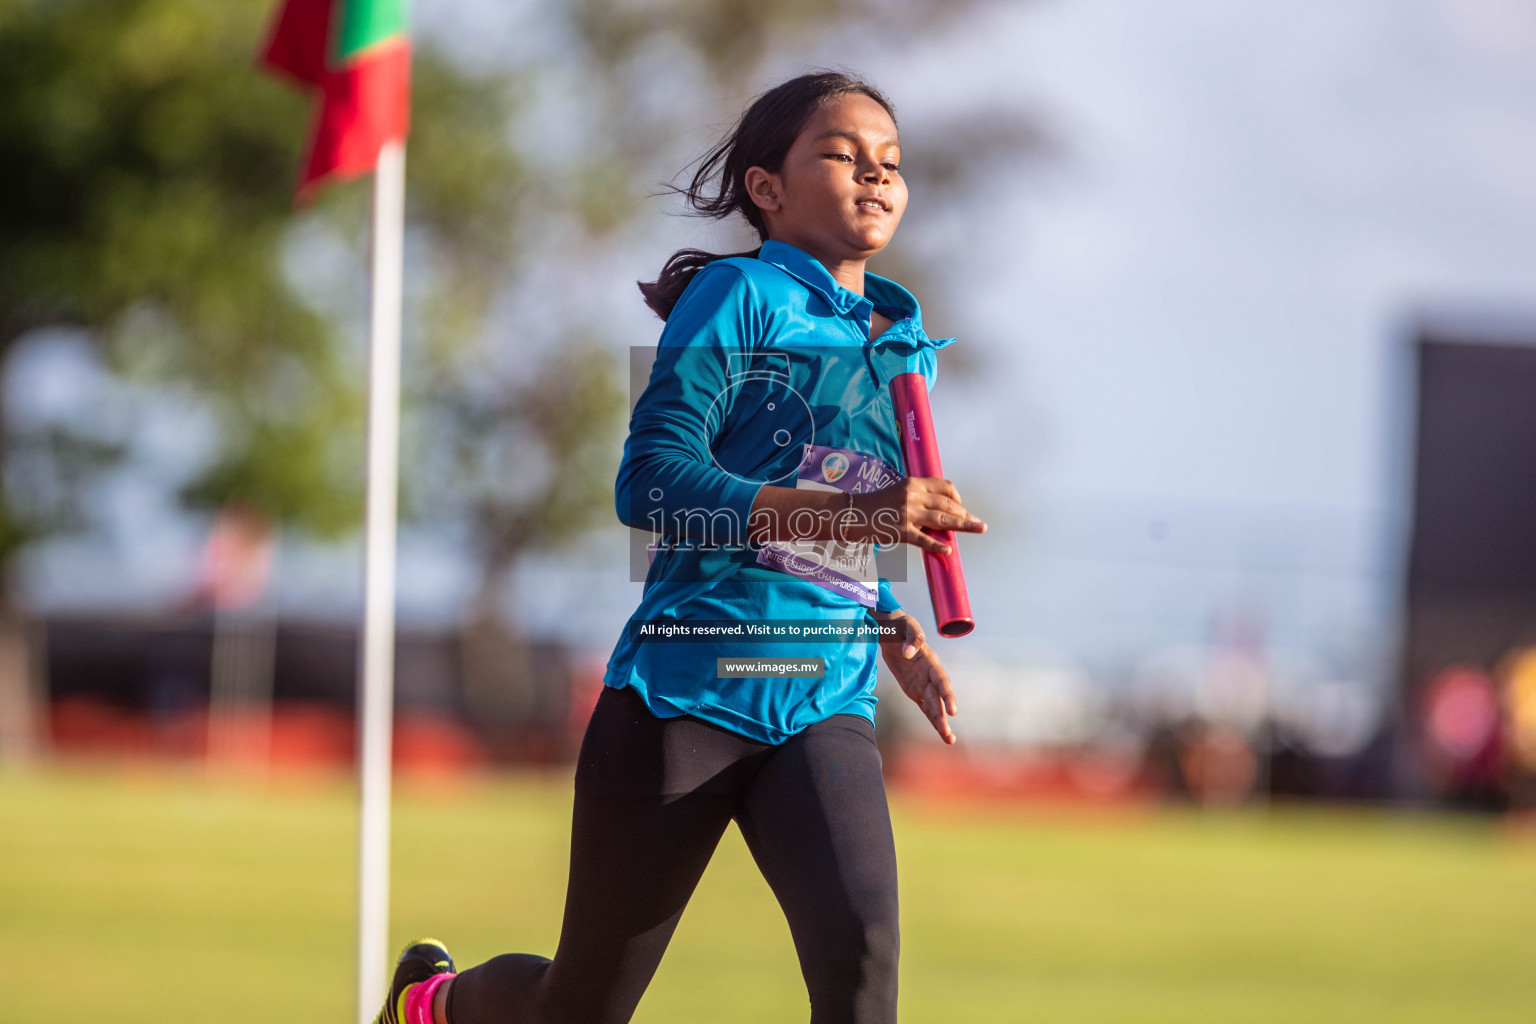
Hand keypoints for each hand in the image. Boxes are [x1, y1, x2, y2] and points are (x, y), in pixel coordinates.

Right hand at [852, 477, 985, 554]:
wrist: (851, 513)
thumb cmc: (874, 505)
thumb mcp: (898, 492)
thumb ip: (917, 497)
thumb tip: (937, 510)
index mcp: (913, 484)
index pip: (944, 487)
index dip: (957, 498)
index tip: (962, 507)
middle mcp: (913, 496)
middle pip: (948, 504)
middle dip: (964, 514)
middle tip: (976, 523)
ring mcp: (908, 514)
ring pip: (942, 520)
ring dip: (964, 525)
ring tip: (978, 529)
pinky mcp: (901, 531)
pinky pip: (924, 540)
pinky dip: (938, 545)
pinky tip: (948, 550)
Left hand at [872, 608, 957, 743]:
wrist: (890, 631)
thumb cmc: (901, 626)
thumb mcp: (907, 626)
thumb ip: (913, 638)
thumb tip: (910, 653)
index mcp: (931, 662)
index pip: (942, 681)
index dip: (948, 696)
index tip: (953, 710)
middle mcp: (930, 676)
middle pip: (939, 699)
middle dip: (943, 716)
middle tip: (947, 734)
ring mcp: (923, 684)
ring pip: (934, 706)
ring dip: (940, 722)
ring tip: (949, 740)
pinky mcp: (915, 690)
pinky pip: (925, 707)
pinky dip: (932, 719)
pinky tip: (941, 732)